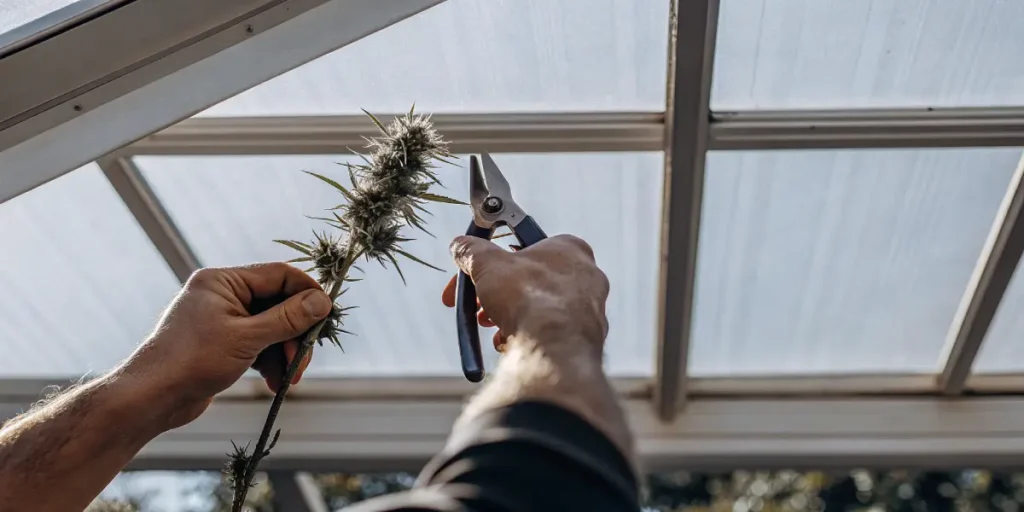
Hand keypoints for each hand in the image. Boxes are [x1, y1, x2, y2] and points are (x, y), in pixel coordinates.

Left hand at [121, 263, 331, 428]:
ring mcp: (222, 319)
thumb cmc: (191, 361)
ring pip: (271, 328)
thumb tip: (322, 302)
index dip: (307, 294)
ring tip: (289, 378)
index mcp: (223, 280)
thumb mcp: (247, 338)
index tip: (326, 317)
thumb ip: (288, 319)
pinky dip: (270, 361)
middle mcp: (222, 294)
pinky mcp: (222, 342)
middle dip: (295, 334)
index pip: (279, 275)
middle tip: (303, 360)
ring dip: (285, 353)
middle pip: (278, 304)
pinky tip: (273, 382)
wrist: (150, 398)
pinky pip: (258, 344)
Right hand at [441, 234, 609, 351]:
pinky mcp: (582, 340)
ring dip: (507, 315)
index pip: (526, 244)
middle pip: (530, 279)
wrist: (553, 350)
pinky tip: (509, 342)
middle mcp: (586, 277)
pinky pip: (547, 335)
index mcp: (570, 249)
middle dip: (497, 291)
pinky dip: (524, 337)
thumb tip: (461, 246)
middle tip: (476, 302)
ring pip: (538, 309)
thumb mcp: (488, 264)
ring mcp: (588, 311)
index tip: (477, 266)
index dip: (495, 257)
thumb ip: (472, 251)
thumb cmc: (531, 298)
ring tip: (489, 324)